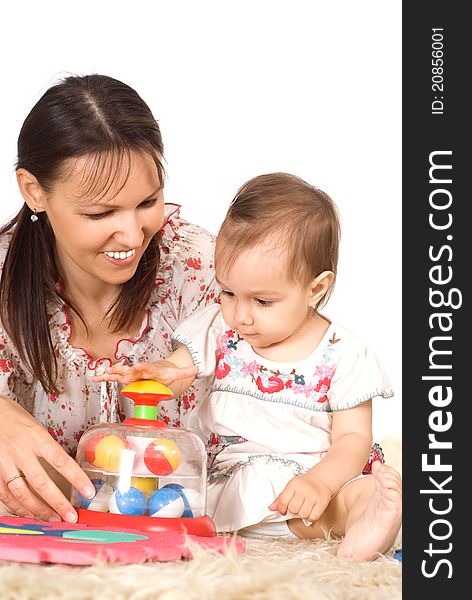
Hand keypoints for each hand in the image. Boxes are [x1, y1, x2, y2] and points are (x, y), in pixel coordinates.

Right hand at [0, 395, 94, 521]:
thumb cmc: (12, 416)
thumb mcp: (35, 427)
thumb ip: (46, 447)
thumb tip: (62, 466)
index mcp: (36, 437)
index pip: (61, 461)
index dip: (76, 478)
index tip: (88, 491)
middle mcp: (21, 451)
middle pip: (42, 482)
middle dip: (58, 502)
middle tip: (71, 516)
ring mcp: (4, 463)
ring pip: (22, 493)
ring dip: (39, 510)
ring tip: (54, 519)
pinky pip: (6, 495)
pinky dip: (18, 508)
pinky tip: (29, 514)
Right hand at [93, 360, 197, 386]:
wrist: (158, 368)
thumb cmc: (165, 373)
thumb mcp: (176, 373)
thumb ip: (185, 371)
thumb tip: (197, 368)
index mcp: (151, 369)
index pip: (146, 368)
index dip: (141, 368)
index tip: (136, 367)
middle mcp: (139, 370)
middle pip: (131, 371)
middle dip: (125, 373)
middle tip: (119, 375)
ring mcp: (132, 373)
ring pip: (120, 372)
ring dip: (111, 374)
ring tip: (102, 375)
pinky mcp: (126, 376)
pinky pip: (114, 377)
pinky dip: (105, 377)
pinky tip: (96, 378)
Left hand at [268, 474, 332, 522]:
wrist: (321, 479)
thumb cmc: (304, 484)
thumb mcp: (291, 487)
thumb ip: (281, 498)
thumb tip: (270, 508)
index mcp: (294, 484)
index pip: (283, 501)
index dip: (282, 509)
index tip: (283, 511)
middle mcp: (303, 489)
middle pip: (293, 509)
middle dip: (293, 511)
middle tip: (297, 507)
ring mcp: (313, 496)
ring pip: (303, 514)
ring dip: (302, 514)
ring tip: (304, 508)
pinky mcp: (322, 502)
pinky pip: (313, 517)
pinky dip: (310, 517)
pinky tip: (310, 511)